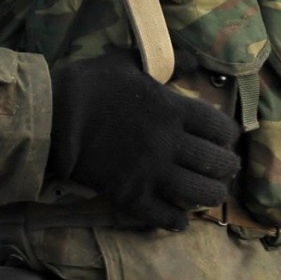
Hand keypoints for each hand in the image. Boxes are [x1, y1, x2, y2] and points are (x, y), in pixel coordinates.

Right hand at [46, 50, 239, 230]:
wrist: (52, 116)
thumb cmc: (90, 84)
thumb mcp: (129, 61)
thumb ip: (166, 61)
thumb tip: (193, 59)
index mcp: (173, 110)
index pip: (219, 127)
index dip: (228, 135)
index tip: (225, 139)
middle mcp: (170, 143)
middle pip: (216, 162)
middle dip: (226, 168)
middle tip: (225, 169)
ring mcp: (151, 172)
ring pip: (198, 193)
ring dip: (210, 196)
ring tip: (211, 195)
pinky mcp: (130, 194)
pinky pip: (162, 215)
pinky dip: (175, 221)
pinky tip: (180, 220)